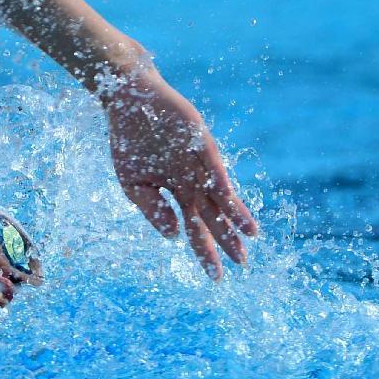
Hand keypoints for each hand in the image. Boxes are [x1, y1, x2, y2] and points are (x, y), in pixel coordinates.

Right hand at [104, 69, 257, 279]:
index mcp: (175, 192)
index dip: (204, 251)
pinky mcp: (200, 144)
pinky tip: (232, 204)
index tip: (215, 277)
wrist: (128, 101)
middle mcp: (191, 181)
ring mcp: (197, 163)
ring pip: (219, 196)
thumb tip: (173, 236)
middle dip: (226, 240)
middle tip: (241, 265)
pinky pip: (213, 168)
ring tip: (250, 237)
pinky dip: (222, 187)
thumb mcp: (132, 183)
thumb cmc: (129, 141)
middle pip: (212, 217)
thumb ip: (151, 209)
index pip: (194, 227)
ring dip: (234, 217)